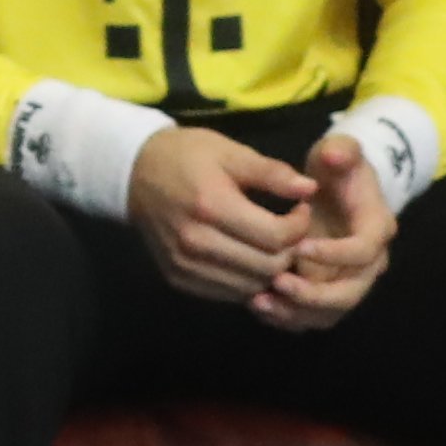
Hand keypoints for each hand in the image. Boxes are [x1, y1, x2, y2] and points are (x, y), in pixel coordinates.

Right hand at [126, 120, 309, 306]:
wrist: (134, 173)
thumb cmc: (187, 155)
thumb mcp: (230, 152)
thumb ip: (271, 173)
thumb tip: (310, 189)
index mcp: (212, 206)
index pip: (276, 237)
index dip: (300, 226)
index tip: (301, 209)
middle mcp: (196, 242)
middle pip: (267, 267)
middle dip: (290, 251)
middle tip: (290, 230)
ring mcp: (185, 265)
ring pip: (251, 286)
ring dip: (270, 270)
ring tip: (271, 245)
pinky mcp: (178, 278)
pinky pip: (227, 293)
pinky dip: (246, 280)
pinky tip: (248, 257)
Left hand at [253, 127, 396, 328]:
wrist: (336, 190)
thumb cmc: (337, 170)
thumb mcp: (339, 151)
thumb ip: (341, 150)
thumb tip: (335, 156)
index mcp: (377, 228)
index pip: (363, 251)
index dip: (334, 254)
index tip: (298, 246)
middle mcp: (369, 264)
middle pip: (350, 294)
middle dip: (315, 295)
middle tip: (277, 282)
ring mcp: (349, 283)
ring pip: (329, 313)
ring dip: (296, 312)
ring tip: (259, 301)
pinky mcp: (328, 294)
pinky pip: (311, 317)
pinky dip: (286, 317)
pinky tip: (257, 305)